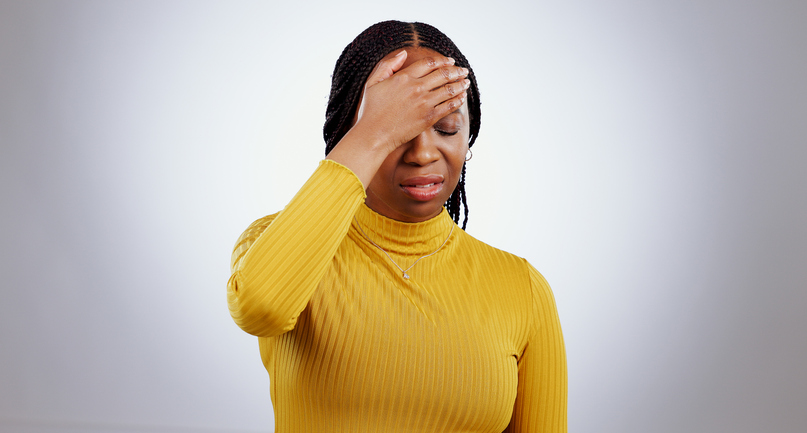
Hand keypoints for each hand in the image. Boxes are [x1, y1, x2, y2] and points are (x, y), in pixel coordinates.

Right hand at [353, 50, 469, 154]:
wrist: (374, 135)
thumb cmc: (370, 110)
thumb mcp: (372, 82)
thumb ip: (387, 65)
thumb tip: (403, 53)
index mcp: (403, 77)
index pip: (429, 63)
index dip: (442, 61)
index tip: (450, 61)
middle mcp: (416, 88)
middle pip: (443, 74)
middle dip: (456, 71)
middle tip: (464, 71)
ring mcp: (424, 103)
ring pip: (449, 89)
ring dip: (460, 84)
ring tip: (466, 82)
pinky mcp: (428, 118)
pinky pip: (448, 106)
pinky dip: (458, 100)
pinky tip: (462, 98)